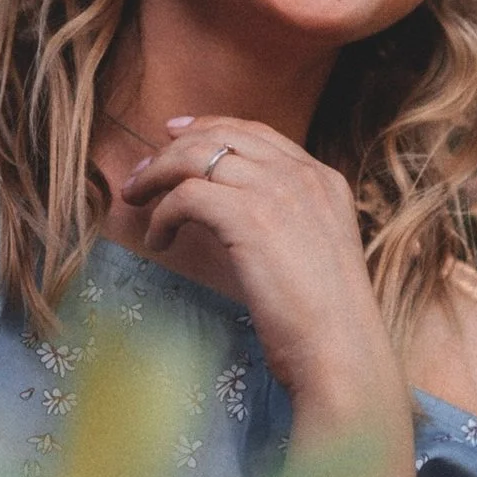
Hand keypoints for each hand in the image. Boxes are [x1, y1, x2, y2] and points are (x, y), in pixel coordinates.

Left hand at [116, 113, 398, 413]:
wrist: (341, 349)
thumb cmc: (322, 319)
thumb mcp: (311, 250)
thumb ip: (283, 218)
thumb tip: (226, 208)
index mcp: (322, 179)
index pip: (255, 133)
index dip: (208, 127)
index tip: (172, 134)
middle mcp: (302, 176)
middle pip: (220, 136)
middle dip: (171, 150)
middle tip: (140, 176)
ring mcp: (278, 191)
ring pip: (196, 157)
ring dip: (156, 177)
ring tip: (136, 201)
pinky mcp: (249, 217)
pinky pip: (185, 196)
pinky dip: (162, 215)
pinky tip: (158, 240)